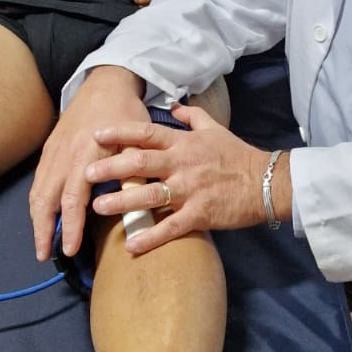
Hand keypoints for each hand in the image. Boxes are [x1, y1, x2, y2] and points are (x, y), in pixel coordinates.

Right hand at [29, 66, 148, 260]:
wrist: (105, 83)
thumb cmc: (125, 112)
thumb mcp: (136, 142)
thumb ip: (133, 176)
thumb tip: (137, 210)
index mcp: (86, 155)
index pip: (73, 199)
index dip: (70, 227)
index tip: (68, 251)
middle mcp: (65, 156)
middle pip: (46, 199)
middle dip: (43, 230)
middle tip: (43, 255)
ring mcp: (54, 151)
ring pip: (38, 190)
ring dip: (37, 218)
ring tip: (41, 241)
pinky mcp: (50, 147)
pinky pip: (38, 178)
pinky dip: (37, 199)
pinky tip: (41, 212)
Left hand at [84, 104, 290, 253]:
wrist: (265, 182)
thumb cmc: (237, 155)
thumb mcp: (215, 128)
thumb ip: (191, 116)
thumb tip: (172, 105)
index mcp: (184, 142)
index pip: (147, 133)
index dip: (121, 132)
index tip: (97, 134)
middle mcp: (183, 164)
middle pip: (141, 163)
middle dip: (111, 167)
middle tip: (86, 173)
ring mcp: (190, 190)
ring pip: (150, 196)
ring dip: (122, 201)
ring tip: (98, 206)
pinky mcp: (199, 215)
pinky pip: (170, 228)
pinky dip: (149, 238)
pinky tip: (130, 246)